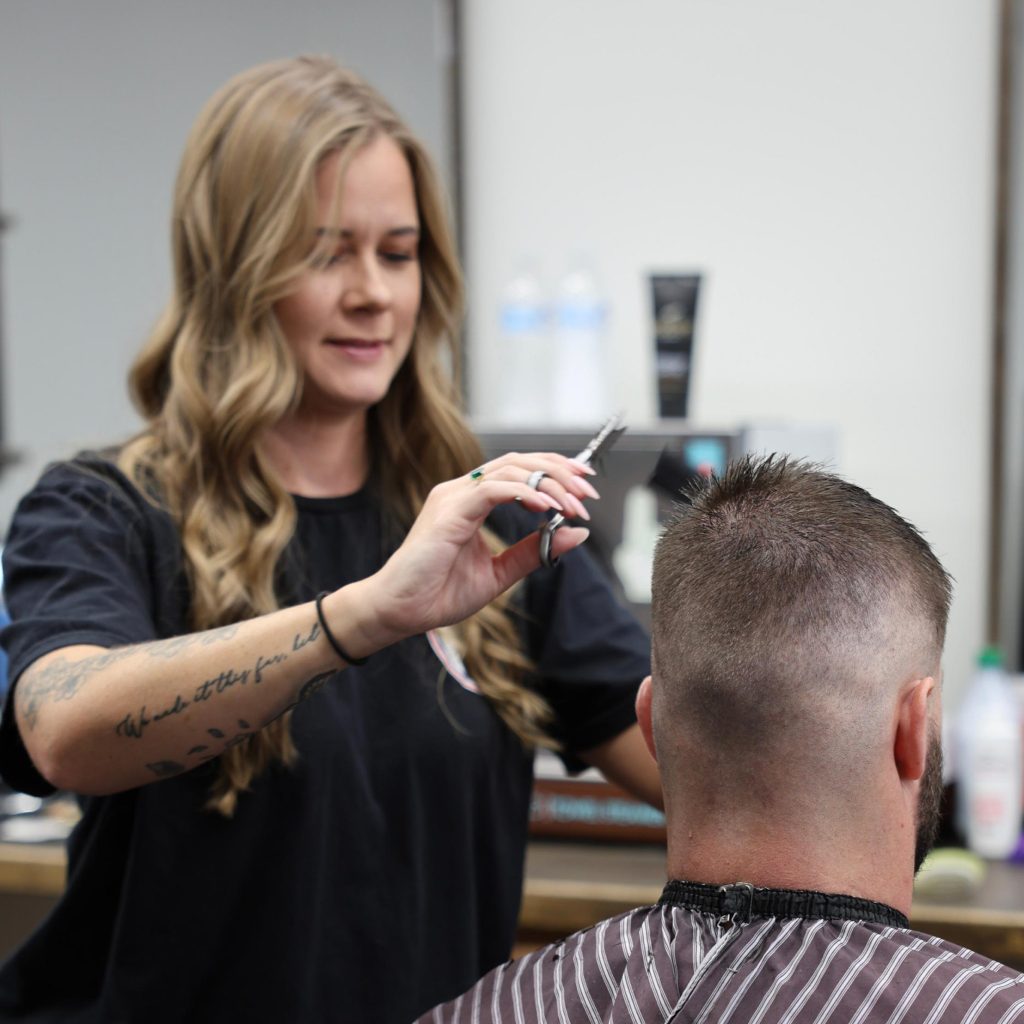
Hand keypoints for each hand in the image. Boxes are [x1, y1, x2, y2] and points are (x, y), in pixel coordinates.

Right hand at [351, 453, 597, 646]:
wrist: (401, 611)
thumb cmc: (438, 592)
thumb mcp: (500, 573)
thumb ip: (535, 550)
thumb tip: (576, 533)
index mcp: (472, 501)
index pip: (519, 469)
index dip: (555, 470)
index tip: (585, 484)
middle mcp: (462, 491)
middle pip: (519, 461)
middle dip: (560, 471)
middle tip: (589, 490)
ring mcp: (453, 497)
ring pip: (509, 469)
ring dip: (549, 483)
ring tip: (573, 503)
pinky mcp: (448, 510)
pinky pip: (492, 489)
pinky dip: (524, 492)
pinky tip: (547, 507)